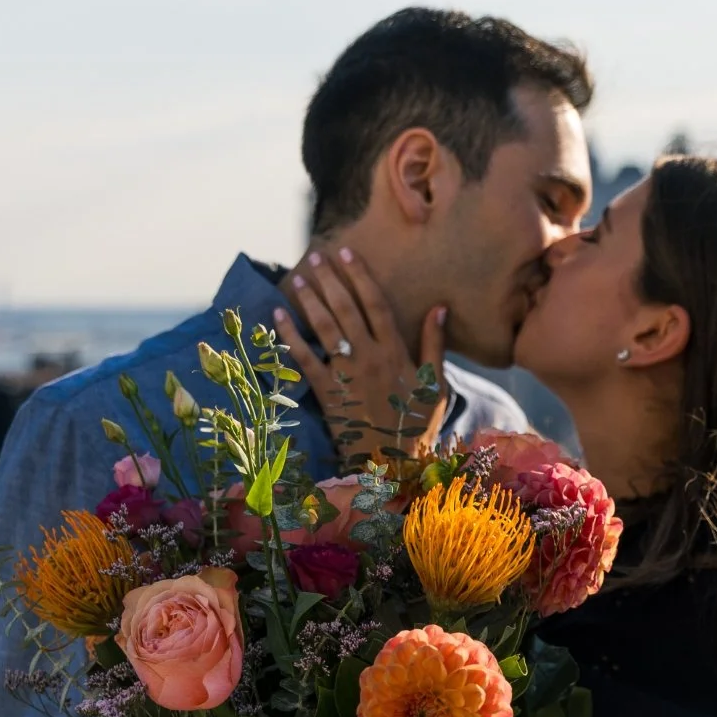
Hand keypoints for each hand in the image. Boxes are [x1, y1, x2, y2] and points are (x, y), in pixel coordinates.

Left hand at [271, 247, 448, 462]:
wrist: (394, 464)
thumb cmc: (419, 425)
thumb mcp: (437, 385)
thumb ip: (435, 345)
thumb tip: (439, 307)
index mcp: (395, 352)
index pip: (376, 303)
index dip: (360, 276)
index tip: (347, 253)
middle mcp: (368, 357)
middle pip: (346, 309)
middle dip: (330, 280)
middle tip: (316, 256)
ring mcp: (345, 375)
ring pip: (325, 328)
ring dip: (310, 300)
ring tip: (300, 276)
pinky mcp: (327, 393)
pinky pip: (304, 359)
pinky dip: (289, 336)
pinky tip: (277, 316)